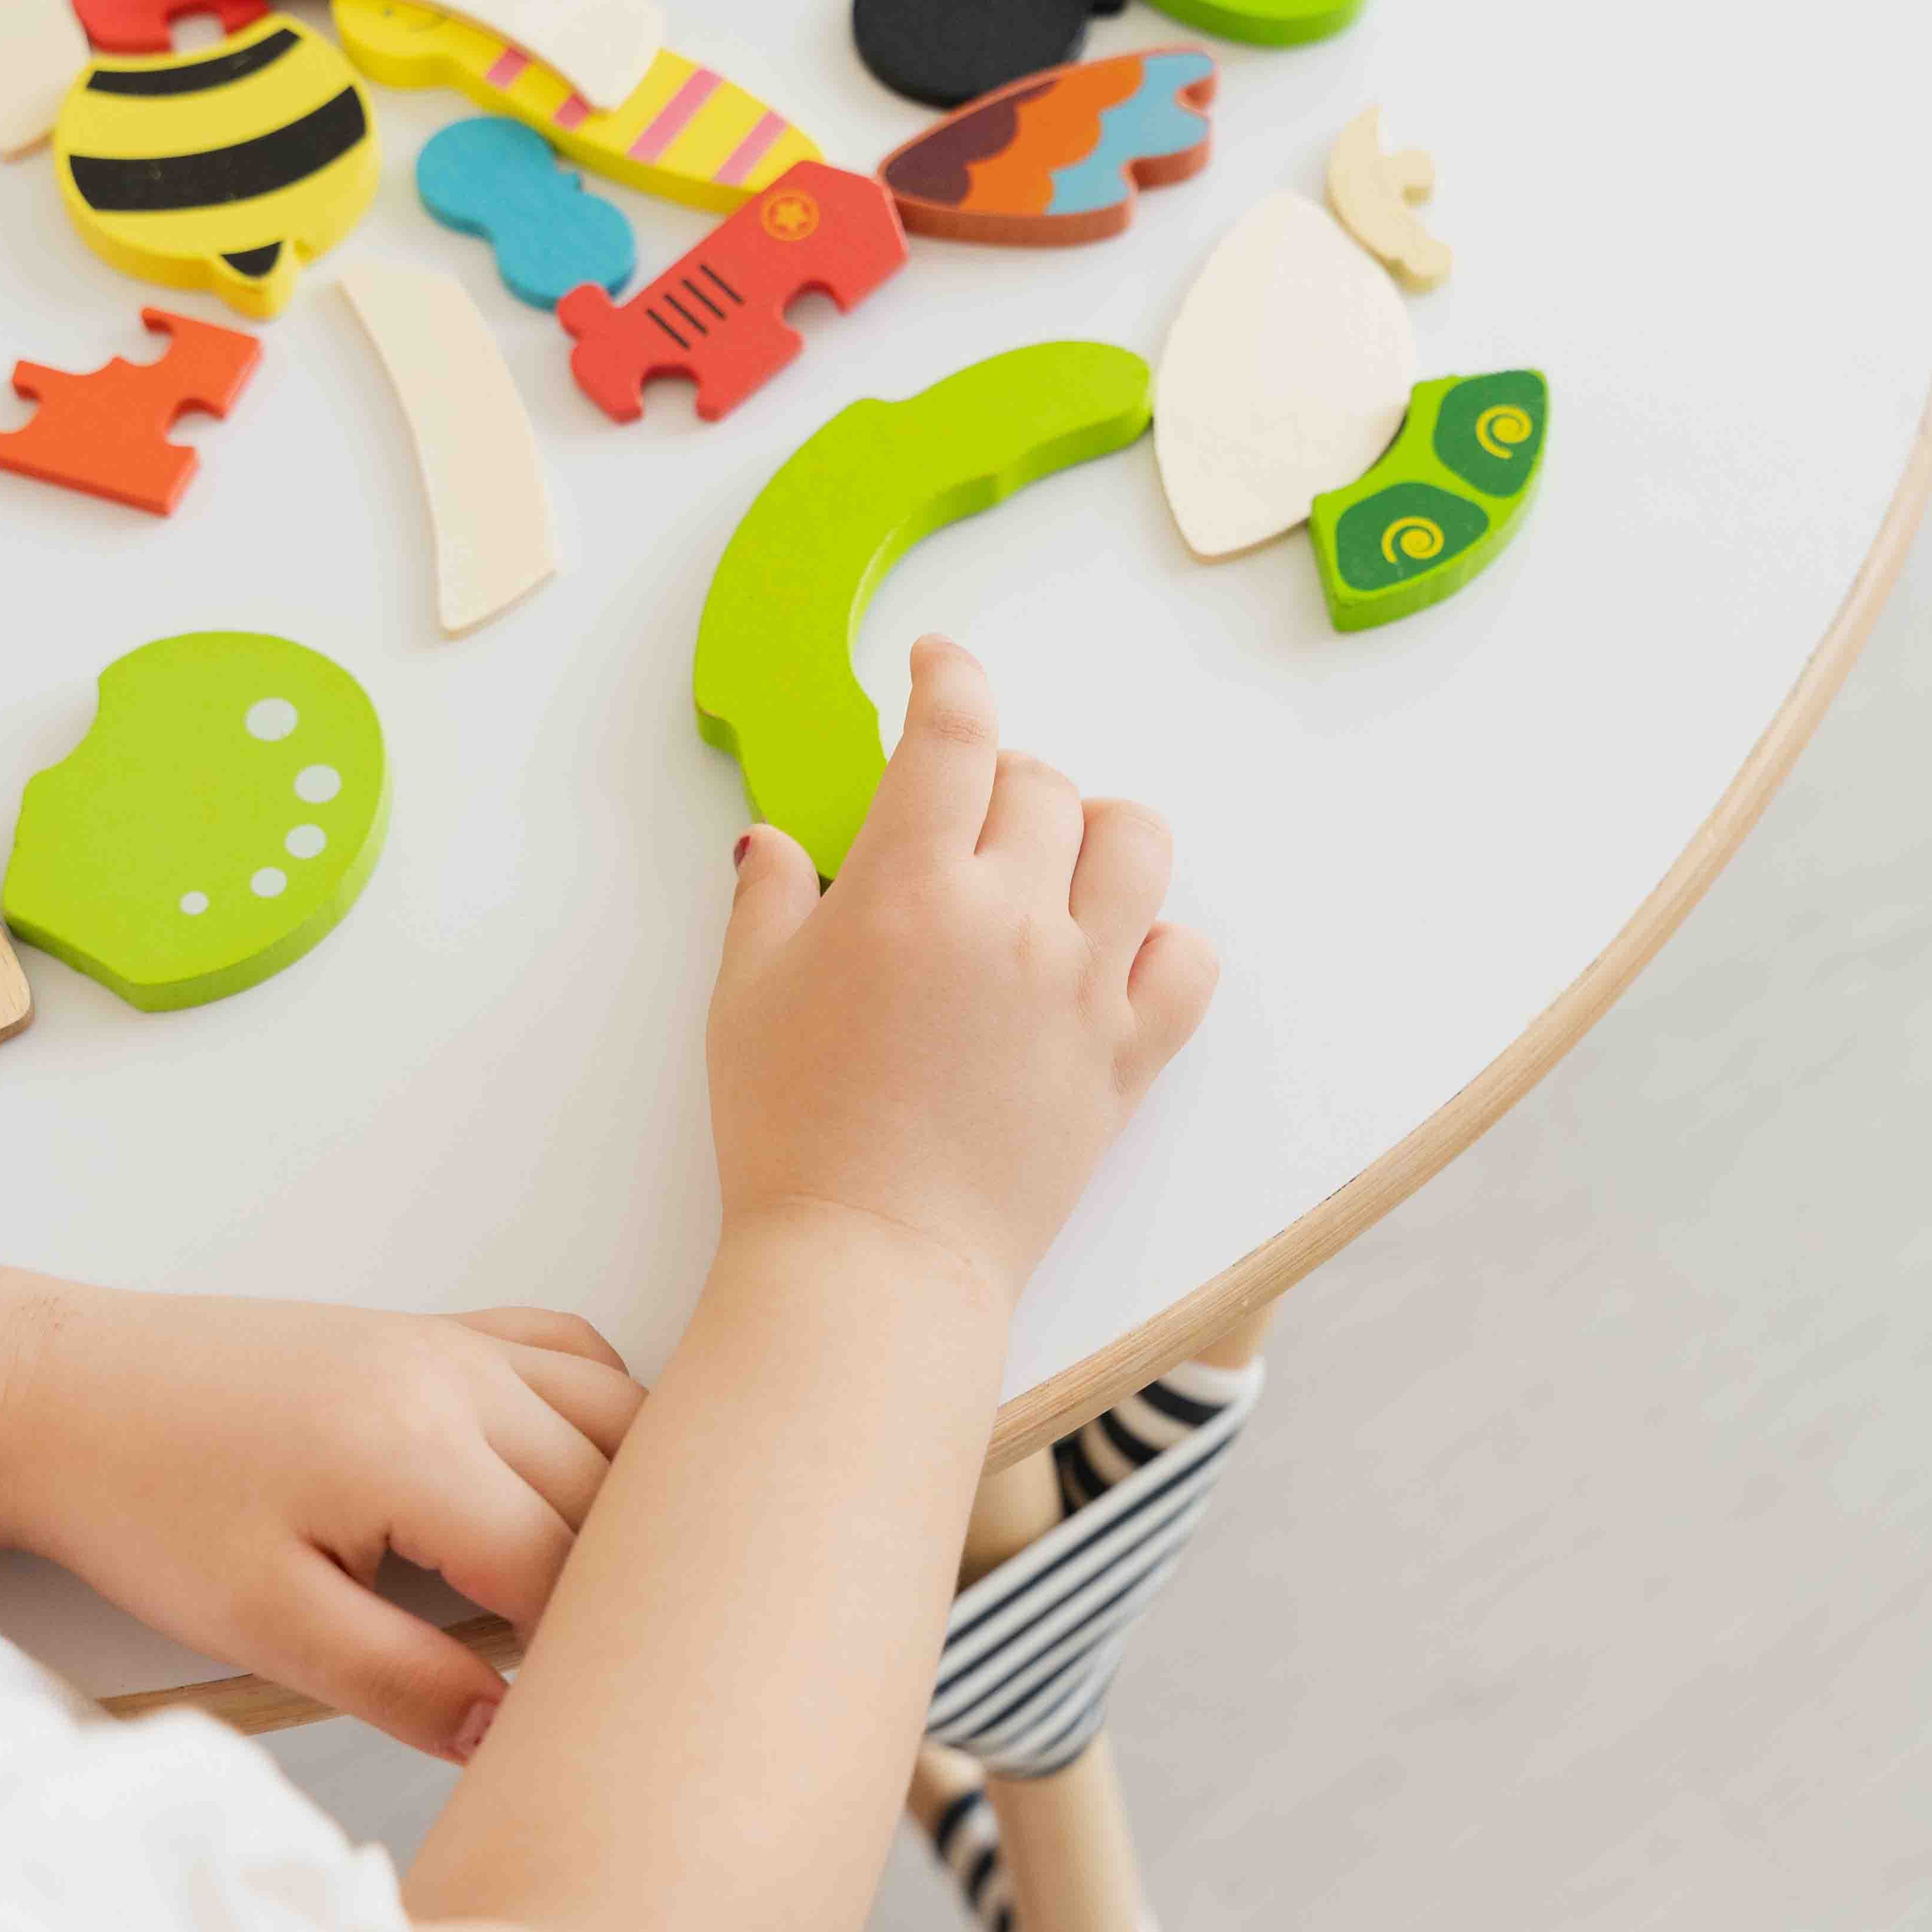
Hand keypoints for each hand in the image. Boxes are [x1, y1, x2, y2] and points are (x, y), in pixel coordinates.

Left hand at [0, 1271, 642, 1759]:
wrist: (80, 1396)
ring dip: (635, 1492)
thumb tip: (501, 1730)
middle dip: (623, 1580)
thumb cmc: (153, 1506)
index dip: (577, 1649)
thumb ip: (392, 1680)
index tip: (574, 1708)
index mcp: (419, 1453)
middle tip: (606, 1661)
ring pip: (616, 1410)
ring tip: (618, 1579)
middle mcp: (463, 1381)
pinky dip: (609, 1405)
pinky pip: (570, 1351)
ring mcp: (460, 1345)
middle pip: (608, 1487)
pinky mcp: (444, 1330)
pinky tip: (591, 1466)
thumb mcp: (260, 1622)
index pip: (558, 1564)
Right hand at [708, 637, 1218, 1304]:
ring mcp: (1083, 986)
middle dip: (1000, 776)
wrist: (873, 1263)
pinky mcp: (1126, 1056)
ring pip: (1136, 845)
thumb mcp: (744, 999)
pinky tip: (1109, 957)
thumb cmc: (792, 1133)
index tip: (940, 667)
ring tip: (1050, 868)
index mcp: (911, 888)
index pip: (955, 731)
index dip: (950, 676)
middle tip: (959, 818)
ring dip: (1094, 833)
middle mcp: (1013, 919)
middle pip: (1043, 782)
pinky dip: (1161, 943)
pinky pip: (1187, 961)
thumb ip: (768, 900)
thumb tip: (775, 844)